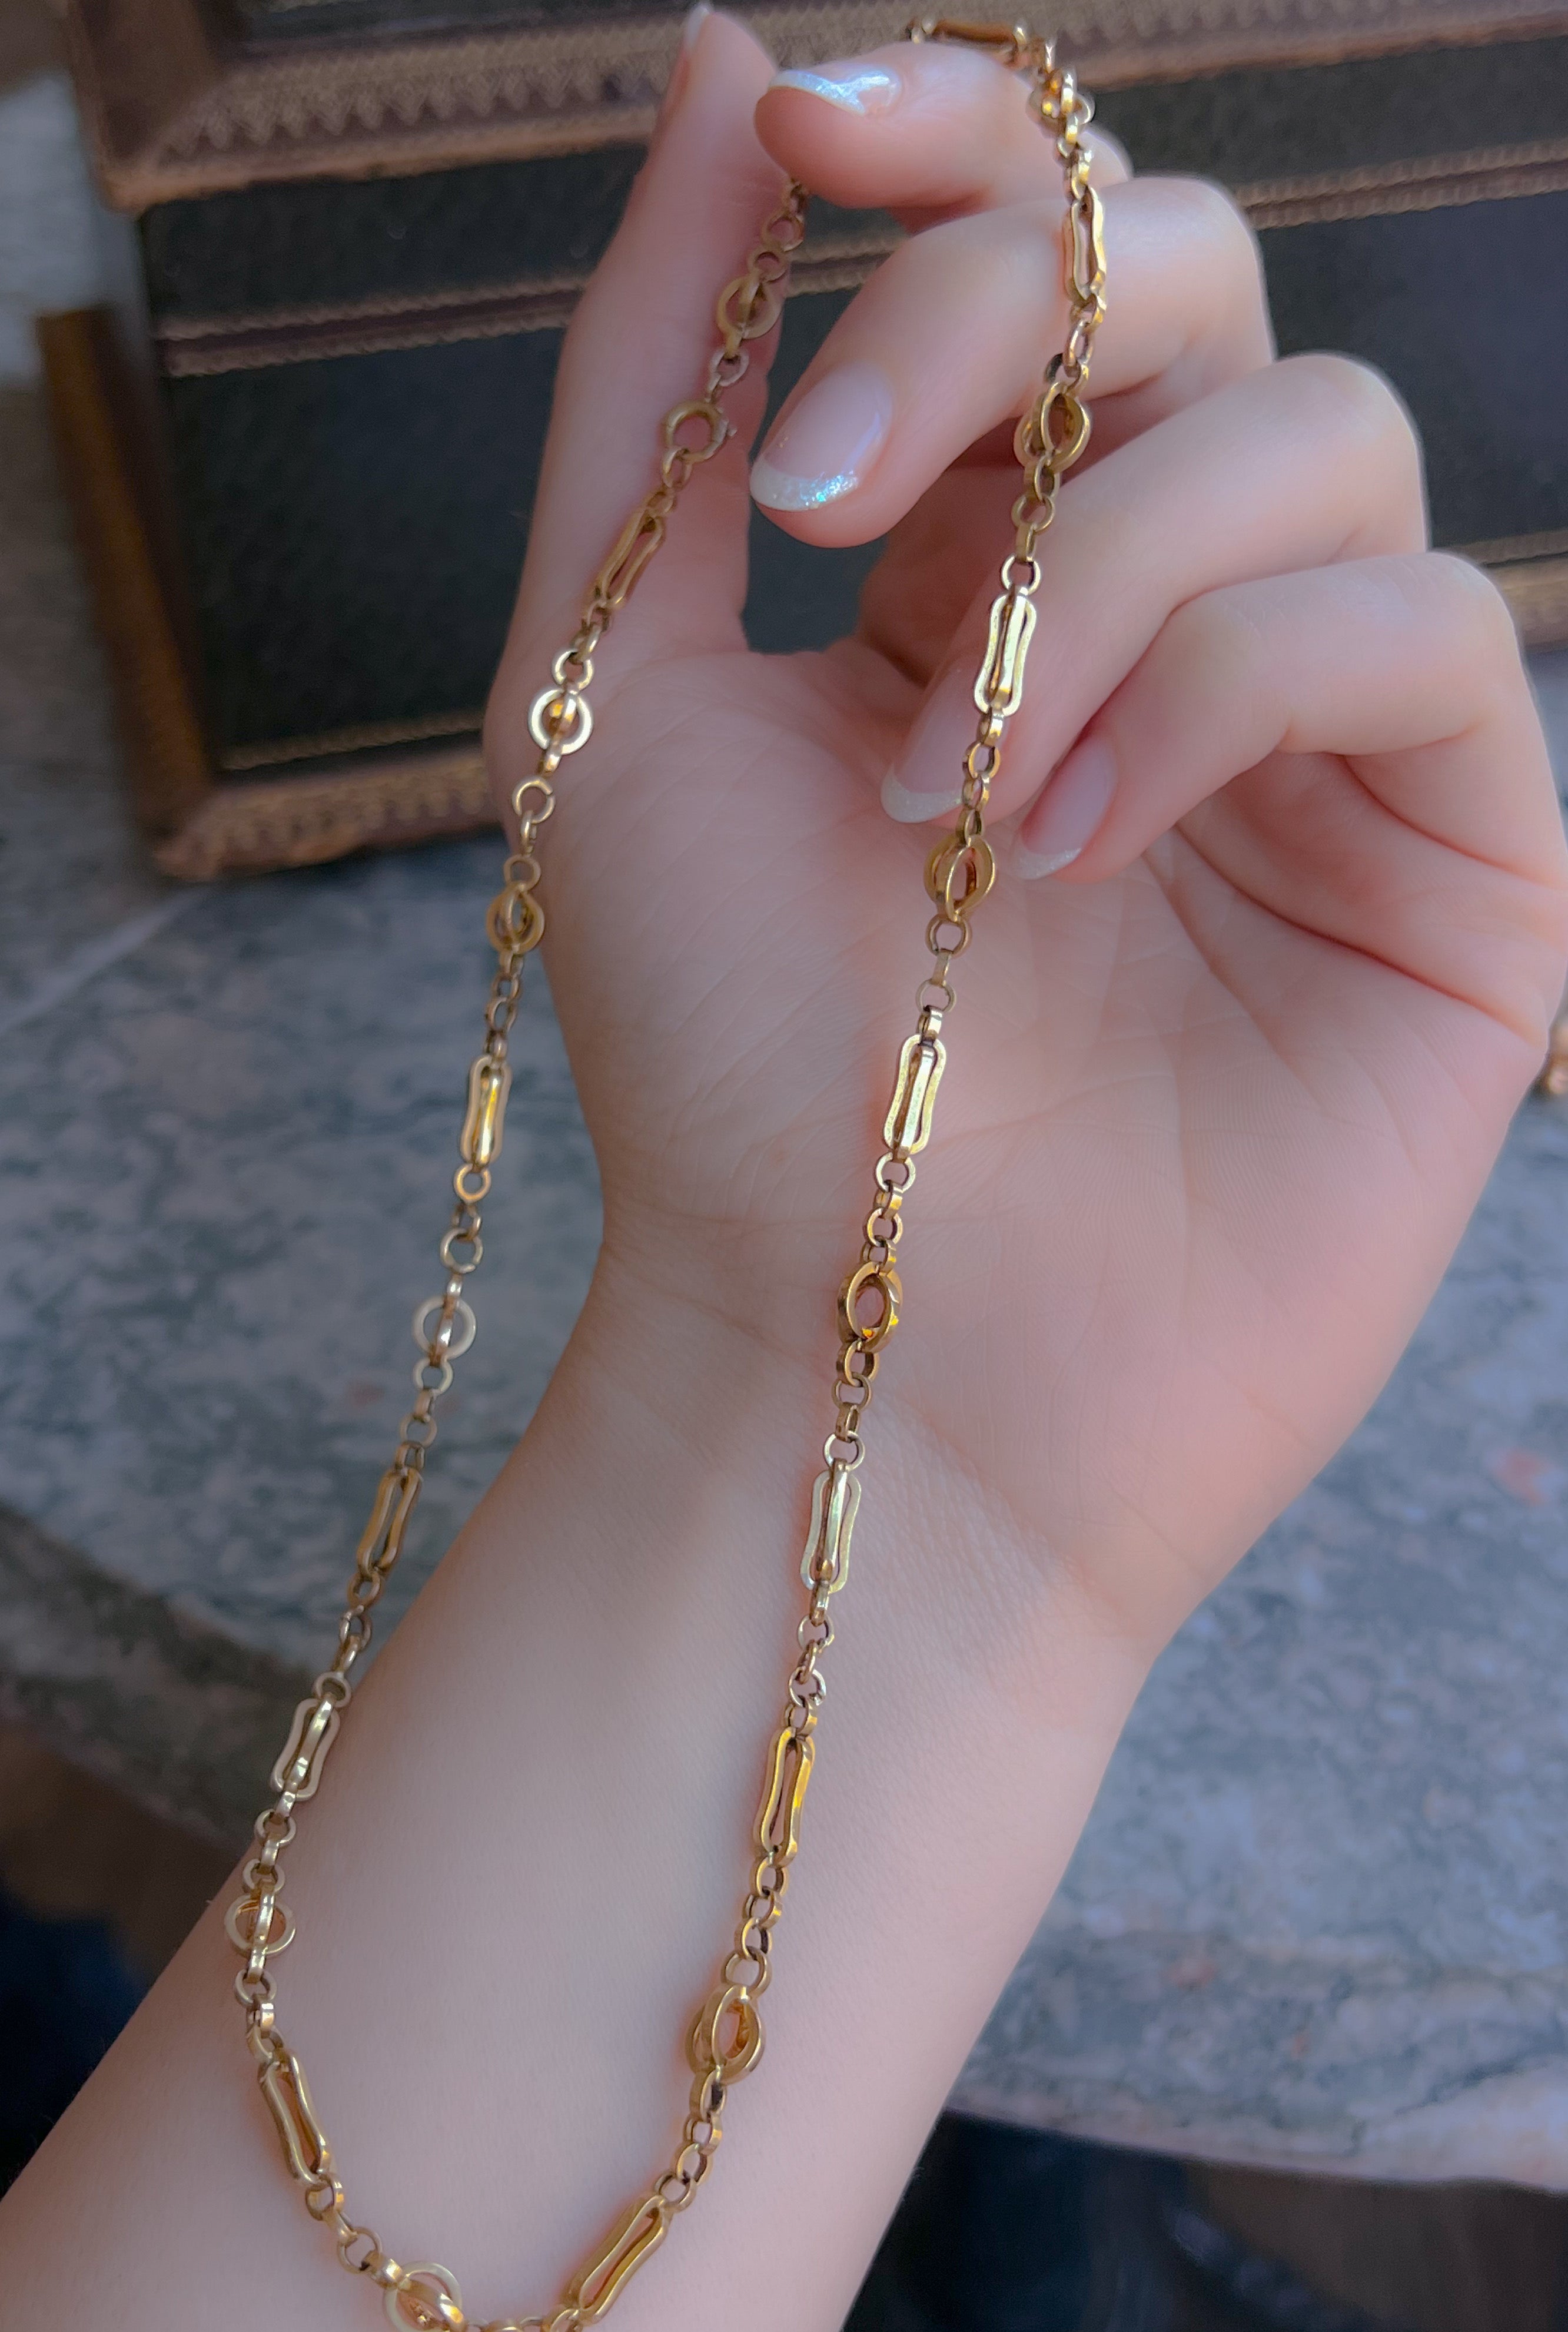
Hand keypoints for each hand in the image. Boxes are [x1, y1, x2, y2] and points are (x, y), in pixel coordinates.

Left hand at [487, 12, 1567, 1664]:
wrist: (848, 1357)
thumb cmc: (722, 1064)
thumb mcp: (607, 687)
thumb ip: (657, 381)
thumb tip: (734, 49)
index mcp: (983, 570)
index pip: (1036, 253)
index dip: (951, 146)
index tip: (814, 133)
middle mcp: (1172, 621)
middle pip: (1202, 274)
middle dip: (1009, 322)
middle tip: (829, 506)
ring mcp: (1327, 738)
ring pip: (1325, 433)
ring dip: (1105, 570)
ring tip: (955, 791)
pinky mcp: (1465, 862)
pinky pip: (1414, 629)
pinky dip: (1225, 689)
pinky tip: (1076, 845)